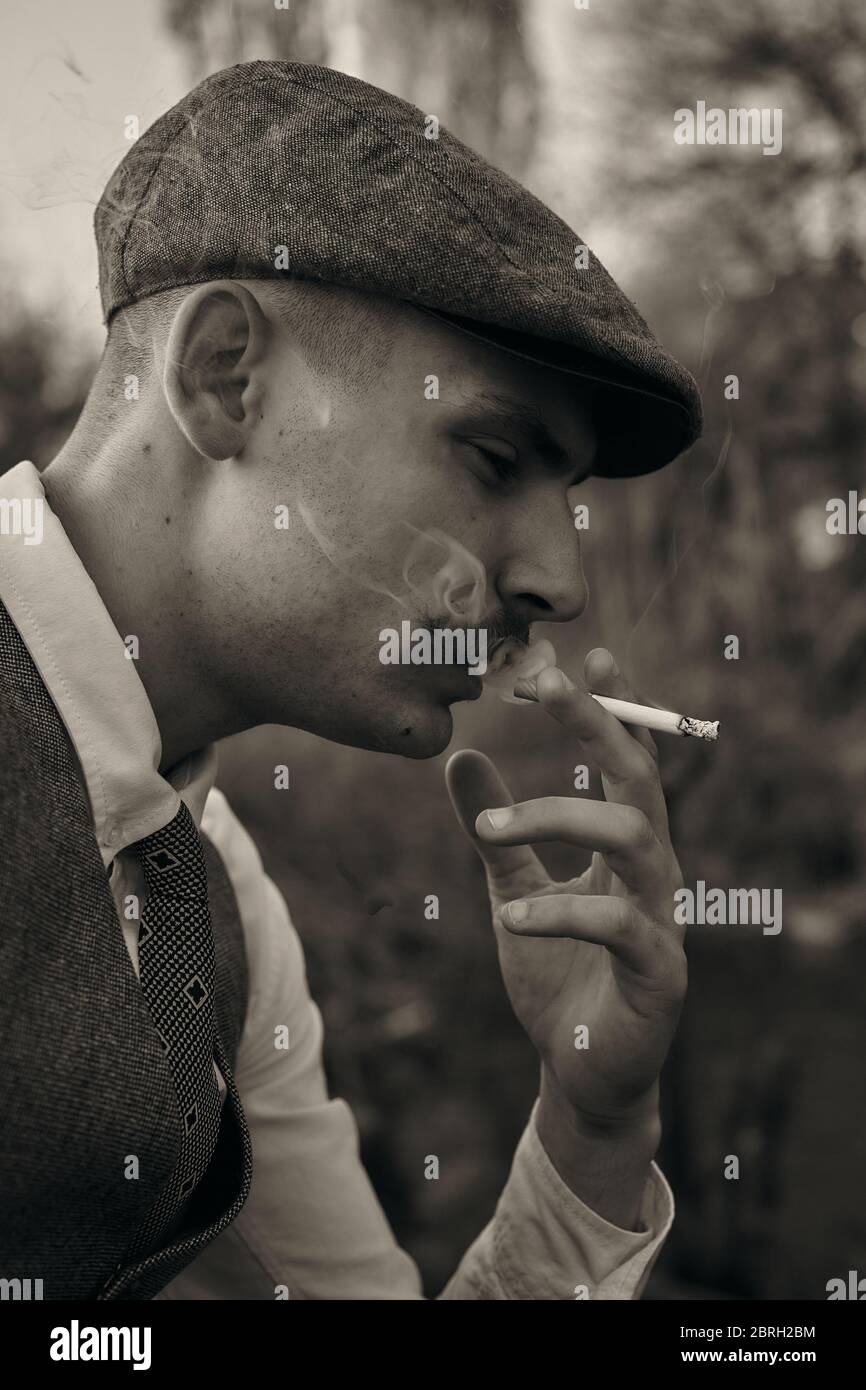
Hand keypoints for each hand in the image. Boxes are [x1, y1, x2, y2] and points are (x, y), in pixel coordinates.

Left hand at [446, 648, 686, 1129]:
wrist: (580, 1070)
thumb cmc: (558, 974)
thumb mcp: (514, 887)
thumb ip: (498, 831)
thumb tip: (461, 755)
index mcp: (625, 847)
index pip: (629, 760)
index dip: (615, 707)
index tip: (590, 652)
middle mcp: (652, 872)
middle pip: (640, 777)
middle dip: (598, 724)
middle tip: (546, 682)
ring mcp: (663, 920)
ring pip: (634, 837)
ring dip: (558, 816)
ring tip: (488, 832)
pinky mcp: (659, 973)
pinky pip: (620, 925)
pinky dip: (562, 912)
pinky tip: (513, 917)